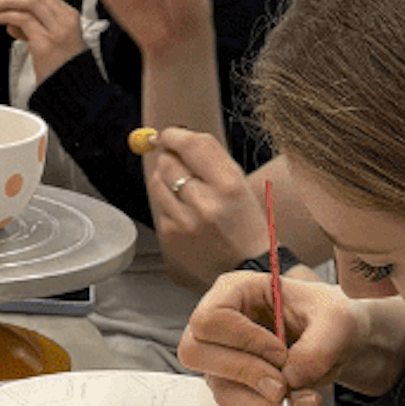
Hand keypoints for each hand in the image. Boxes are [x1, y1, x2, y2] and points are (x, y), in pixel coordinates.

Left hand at [0, 0, 82, 82]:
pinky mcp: (45, 43)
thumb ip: (33, 28)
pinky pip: (23, 20)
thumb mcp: (50, 41)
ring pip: (29, 3)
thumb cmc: (59, 67)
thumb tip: (11, 21)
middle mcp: (66, 21)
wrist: (71, 91)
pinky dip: (7, 16)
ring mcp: (57, 31)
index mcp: (70, 16)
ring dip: (6, 2)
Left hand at [147, 129, 269, 291]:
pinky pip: (159, 208)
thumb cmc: (246, 226)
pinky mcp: (171, 237)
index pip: (193, 145)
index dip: (175, 135)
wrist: (247, 270)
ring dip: (166, 181)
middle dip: (170, 159)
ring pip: (157, 182)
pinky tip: (187, 217)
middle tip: (181, 166)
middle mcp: (206, 203)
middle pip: (169, 161)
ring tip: (186, 194)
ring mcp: (185, 222)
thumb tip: (175, 138)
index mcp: (230, 185)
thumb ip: (209, 160)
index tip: (170, 134)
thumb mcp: (239, 185)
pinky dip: (169, 207)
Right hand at [178, 273, 372, 405]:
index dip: (243, 340)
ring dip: (268, 403)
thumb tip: (291, 378)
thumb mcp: (336, 320)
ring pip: (222, 388)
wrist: (339, 340)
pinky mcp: (235, 384)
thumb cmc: (329, 316)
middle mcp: (220, 324)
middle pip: (197, 354)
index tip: (281, 352)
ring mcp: (222, 357)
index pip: (210, 319)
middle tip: (283, 385)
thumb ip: (317, 347)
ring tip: (311, 401)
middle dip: (246, 374)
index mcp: (235, 291)